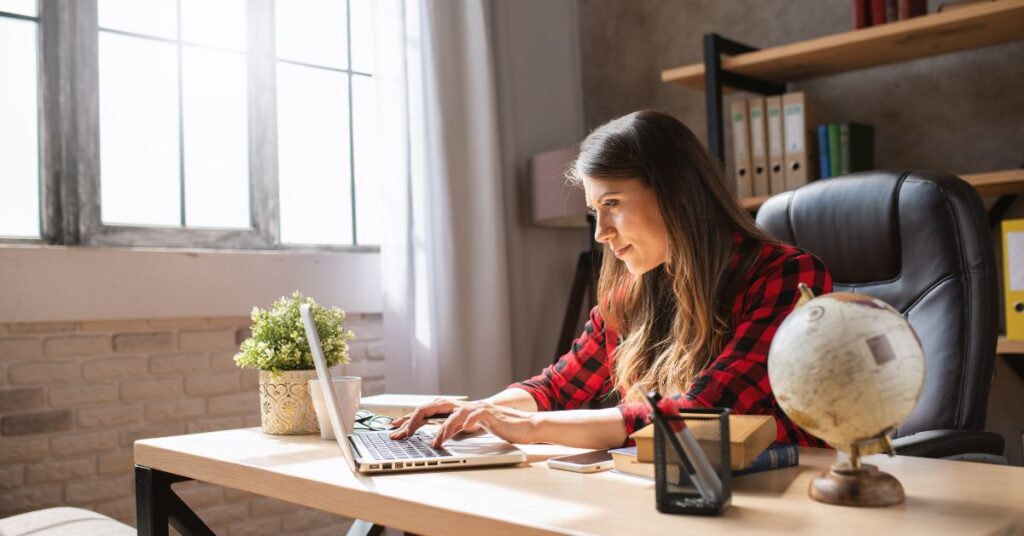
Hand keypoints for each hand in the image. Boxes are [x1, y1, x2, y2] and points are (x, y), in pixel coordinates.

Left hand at [390, 399, 537, 448]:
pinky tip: (457, 432)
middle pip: (433, 406)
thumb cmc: (499, 428)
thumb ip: (455, 429)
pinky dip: (462, 424)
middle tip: (401, 433)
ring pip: (451, 412)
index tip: (394, 428)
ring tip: (434, 443)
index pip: (429, 410)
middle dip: (415, 419)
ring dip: (440, 429)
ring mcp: (476, 408)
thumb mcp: (471, 429)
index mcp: (457, 409)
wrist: (525, 425)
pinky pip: (472, 417)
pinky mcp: (489, 414)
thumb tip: (436, 437)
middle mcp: (464, 406)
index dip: (410, 418)